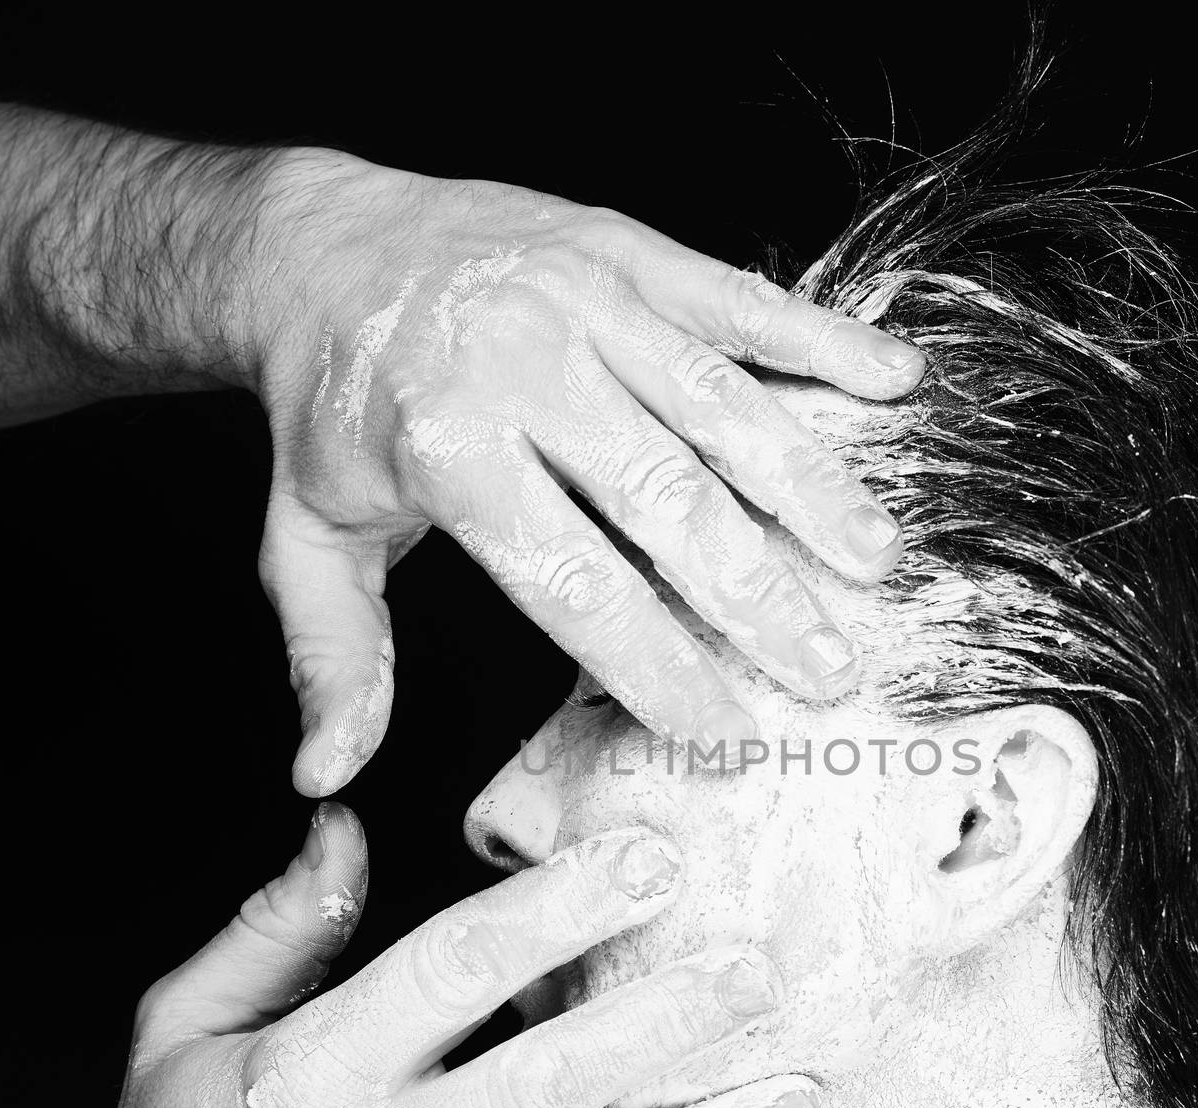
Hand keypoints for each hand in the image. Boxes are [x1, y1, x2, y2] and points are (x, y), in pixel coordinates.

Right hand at [43, 807, 819, 1107]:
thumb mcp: (183, 1033)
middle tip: (753, 965)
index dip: (559, 909)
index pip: (452, 971)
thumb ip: (276, 929)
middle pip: (543, 1079)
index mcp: (311, 1073)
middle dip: (660, 1019)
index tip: (648, 860)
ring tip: (803, 1097)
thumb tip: (343, 828)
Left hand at [248, 152, 924, 792]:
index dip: (656, 663)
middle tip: (832, 672)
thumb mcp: (304, 540)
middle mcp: (525, 367)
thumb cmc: (329, 408)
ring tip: (875, 560)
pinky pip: (736, 298)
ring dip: (808, 485)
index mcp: (447, 449)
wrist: (321, 242)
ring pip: (719, 404)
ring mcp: (584, 297)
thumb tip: (326, 774)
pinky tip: (893, 380)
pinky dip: (821, 338)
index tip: (722, 730)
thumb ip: (336, 658)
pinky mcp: (627, 249)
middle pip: (669, 500)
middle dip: (760, 598)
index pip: (574, 580)